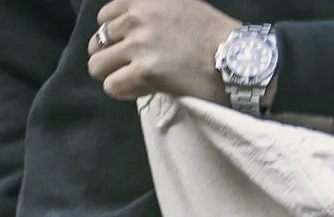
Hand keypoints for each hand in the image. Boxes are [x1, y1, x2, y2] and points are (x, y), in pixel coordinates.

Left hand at [87, 0, 239, 104]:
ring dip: (113, 76)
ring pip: (98, 66)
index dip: (114, 36)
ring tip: (136, 80)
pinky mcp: (144, 70)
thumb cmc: (213, 36)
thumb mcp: (181, 4)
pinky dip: (124, 92)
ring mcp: (140, 42)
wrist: (236, 57)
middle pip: (97, 42)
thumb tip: (130, 29)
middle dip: (110, 57)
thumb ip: (153, 11)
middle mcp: (139, 15)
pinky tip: (143, 89)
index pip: (105, 15)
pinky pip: (112, 86)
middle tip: (129, 68)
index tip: (127, 48)